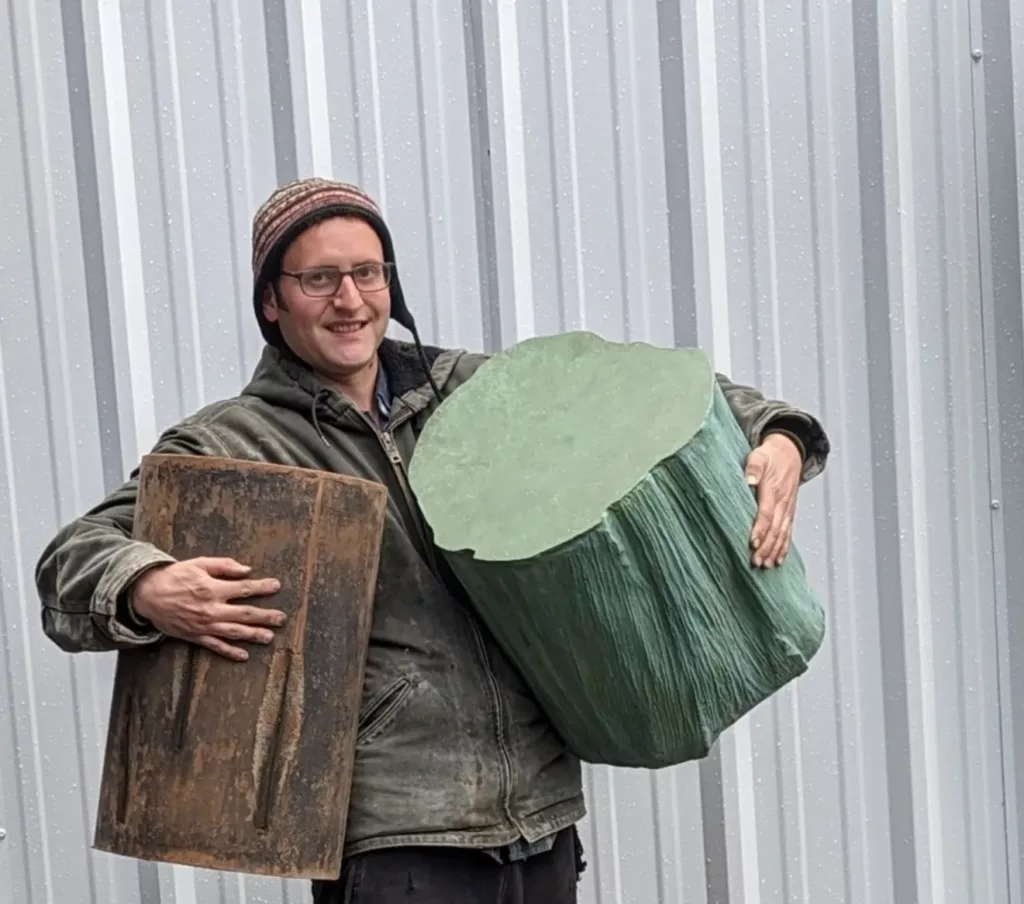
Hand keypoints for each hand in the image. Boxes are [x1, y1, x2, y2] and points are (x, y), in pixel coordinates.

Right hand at [130, 557, 285, 660]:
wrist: (147, 594)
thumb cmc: (175, 576)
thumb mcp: (199, 564)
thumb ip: (224, 566)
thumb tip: (246, 570)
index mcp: (213, 589)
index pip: (245, 589)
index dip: (263, 587)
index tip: (277, 586)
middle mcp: (211, 609)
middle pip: (244, 614)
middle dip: (265, 616)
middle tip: (282, 618)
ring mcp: (204, 625)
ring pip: (233, 632)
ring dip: (253, 635)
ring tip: (269, 637)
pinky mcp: (195, 636)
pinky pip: (215, 646)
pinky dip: (230, 652)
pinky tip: (244, 656)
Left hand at [744, 433, 802, 567]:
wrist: (790, 453)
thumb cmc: (770, 456)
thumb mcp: (759, 455)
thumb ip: (753, 467)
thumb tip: (749, 480)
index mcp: (773, 490)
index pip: (766, 513)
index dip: (760, 529)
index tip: (752, 543)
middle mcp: (783, 502)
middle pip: (775, 528)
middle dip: (766, 546)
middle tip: (756, 561)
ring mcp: (788, 508)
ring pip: (782, 533)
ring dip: (774, 550)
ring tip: (766, 565)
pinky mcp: (790, 512)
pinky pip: (788, 532)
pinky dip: (784, 547)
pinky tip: (779, 560)